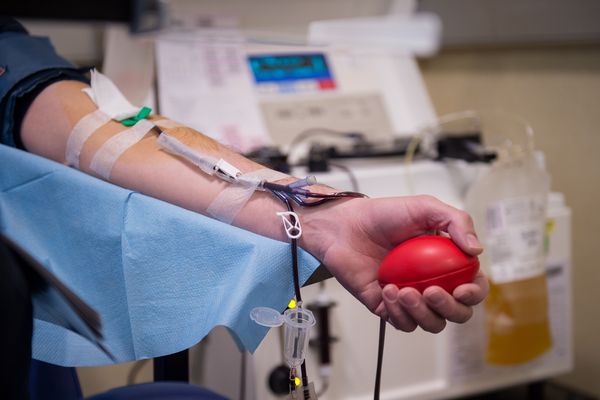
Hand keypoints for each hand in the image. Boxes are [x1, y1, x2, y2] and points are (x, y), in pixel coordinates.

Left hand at [302, 195, 488, 332]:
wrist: (345, 226)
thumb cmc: (384, 214)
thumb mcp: (425, 207)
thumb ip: (457, 221)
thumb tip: (477, 251)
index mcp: (447, 262)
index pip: (473, 286)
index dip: (475, 293)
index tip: (462, 289)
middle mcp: (433, 283)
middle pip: (457, 312)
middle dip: (449, 308)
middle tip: (430, 291)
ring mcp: (410, 297)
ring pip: (431, 323)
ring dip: (422, 313)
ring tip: (403, 290)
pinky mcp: (387, 307)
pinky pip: (401, 323)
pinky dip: (397, 313)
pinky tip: (387, 290)